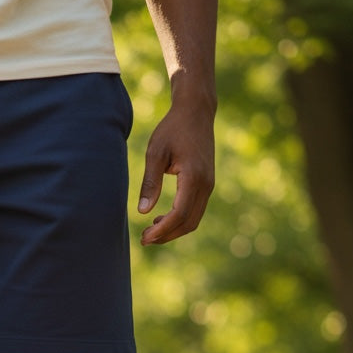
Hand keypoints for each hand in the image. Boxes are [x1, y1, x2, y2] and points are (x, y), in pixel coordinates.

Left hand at [137, 96, 214, 245]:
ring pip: (193, 219)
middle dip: (166, 235)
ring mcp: (209, 185)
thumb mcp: (155, 153)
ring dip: (173, 230)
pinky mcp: (207, 184)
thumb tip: (142, 211)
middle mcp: (206, 184)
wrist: (196, 112)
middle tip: (144, 240)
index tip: (145, 237)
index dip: (162, 229)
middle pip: (188, 222)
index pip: (179, 214)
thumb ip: (150, 182)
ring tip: (150, 232)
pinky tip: (160, 219)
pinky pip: (195, 210)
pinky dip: (179, 221)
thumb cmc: (172, 129)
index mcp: (193, 176)